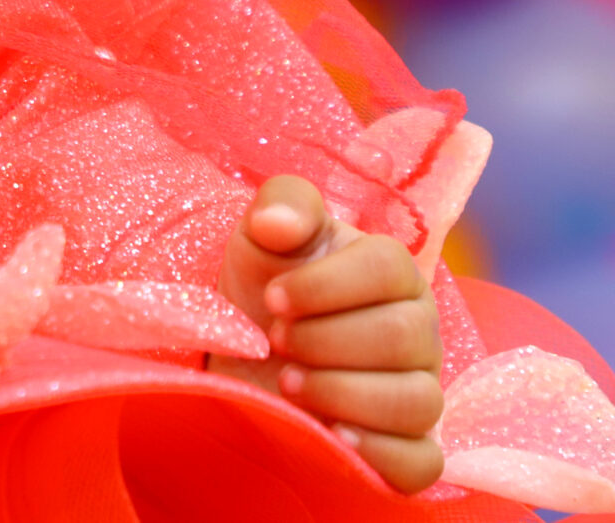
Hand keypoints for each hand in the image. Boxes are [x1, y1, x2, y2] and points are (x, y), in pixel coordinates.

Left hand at [210, 175, 444, 492]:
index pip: (389, 269)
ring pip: (417, 401)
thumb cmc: (265, 283)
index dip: (327, 285)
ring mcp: (417, 390)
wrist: (248, 349)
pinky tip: (330, 435)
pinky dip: (379, 452)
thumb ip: (281, 206)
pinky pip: (421, 461)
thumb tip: (278, 223)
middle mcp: (418, 332)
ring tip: (288, 383)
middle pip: (404, 336)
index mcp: (391, 273)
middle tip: (276, 340)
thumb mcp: (263, 235)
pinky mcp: (406, 447)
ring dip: (343, 393)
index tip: (272, 298)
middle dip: (326, 339)